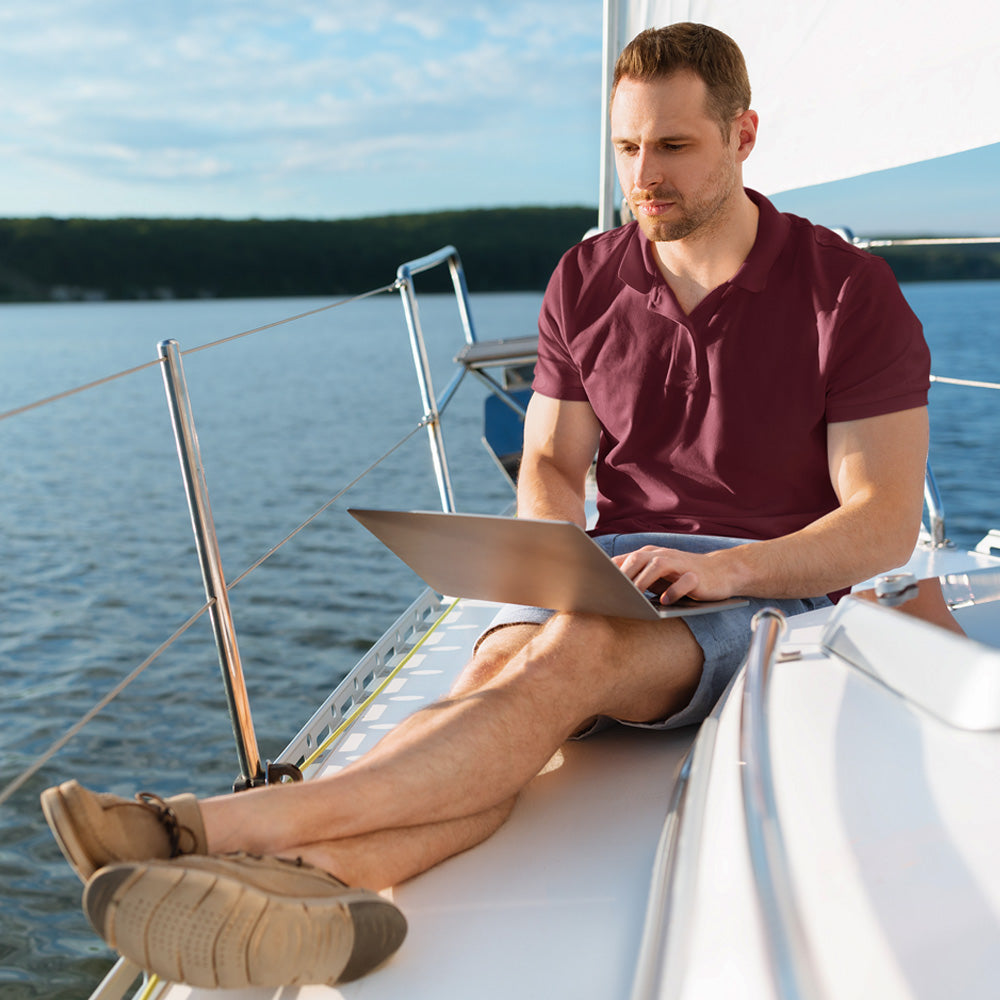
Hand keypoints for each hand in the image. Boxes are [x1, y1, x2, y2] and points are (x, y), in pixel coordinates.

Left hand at [612, 545, 741, 603]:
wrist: (721, 572)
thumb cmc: (682, 576)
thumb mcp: (657, 576)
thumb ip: (638, 579)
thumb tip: (609, 593)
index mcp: (651, 555)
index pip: (626, 559)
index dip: (610, 570)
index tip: (595, 584)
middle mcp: (663, 555)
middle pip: (638, 558)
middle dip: (624, 574)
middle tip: (611, 591)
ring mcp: (680, 564)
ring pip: (658, 565)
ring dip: (644, 580)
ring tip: (633, 596)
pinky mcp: (697, 576)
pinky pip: (684, 581)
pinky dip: (674, 590)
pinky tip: (666, 601)